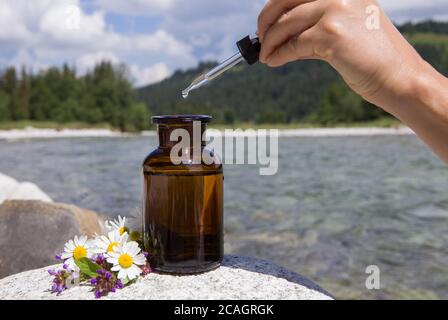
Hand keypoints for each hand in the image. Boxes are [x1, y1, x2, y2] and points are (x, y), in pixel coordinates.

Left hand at [257, 0, 425, 104]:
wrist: (398, 77)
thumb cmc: (372, 57)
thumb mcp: (344, 29)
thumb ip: (314, 25)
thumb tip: (280, 33)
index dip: (276, 6)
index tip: (266, 22)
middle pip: (285, 1)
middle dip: (266, 20)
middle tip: (260, 38)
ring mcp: (335, 10)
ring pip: (286, 24)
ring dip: (270, 42)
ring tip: (265, 55)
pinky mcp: (330, 34)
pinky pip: (293, 44)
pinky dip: (279, 54)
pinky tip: (273, 61)